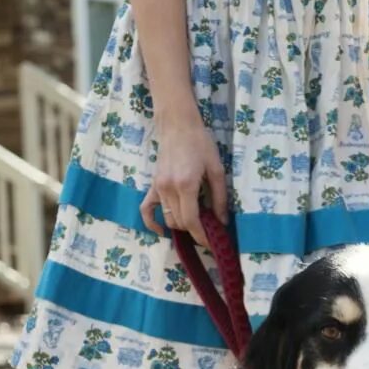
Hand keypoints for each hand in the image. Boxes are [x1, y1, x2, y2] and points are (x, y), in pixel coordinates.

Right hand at [139, 108, 228, 246]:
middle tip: (209, 231)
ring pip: (168, 218)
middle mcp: (169, 189)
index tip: (212, 243)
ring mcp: (158, 188)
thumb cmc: (201, 143)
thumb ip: (219, 197)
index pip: (191, 221)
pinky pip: (146, 209)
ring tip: (195, 223)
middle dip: (194, 231)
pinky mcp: (153, 185)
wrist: (178, 125)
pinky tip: (161, 230)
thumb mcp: (216, 169)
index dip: (201, 236)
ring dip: (181, 225)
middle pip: (180, 223)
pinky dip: (152, 223)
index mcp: (186, 185)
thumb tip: (221, 221)